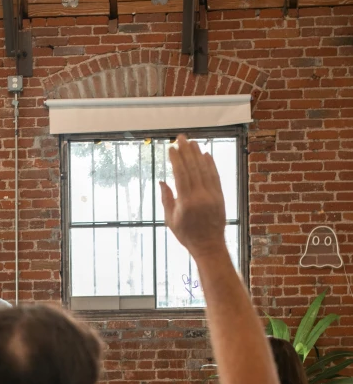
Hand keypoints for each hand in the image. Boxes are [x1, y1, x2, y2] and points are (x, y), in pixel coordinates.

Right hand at [160, 135, 225, 257]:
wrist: (209, 245)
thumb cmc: (187, 235)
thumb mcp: (170, 220)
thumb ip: (166, 199)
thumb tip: (162, 181)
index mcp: (186, 202)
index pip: (181, 174)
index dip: (176, 159)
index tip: (171, 148)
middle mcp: (200, 196)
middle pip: (193, 168)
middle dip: (186, 151)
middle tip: (180, 137)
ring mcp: (212, 195)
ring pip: (205, 169)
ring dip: (198, 154)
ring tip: (192, 142)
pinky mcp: (220, 196)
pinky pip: (215, 176)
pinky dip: (210, 164)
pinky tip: (206, 154)